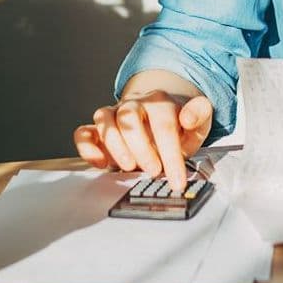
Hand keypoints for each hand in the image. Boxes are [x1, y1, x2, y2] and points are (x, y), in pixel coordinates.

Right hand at [73, 90, 213, 193]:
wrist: (159, 115)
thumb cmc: (178, 124)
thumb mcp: (198, 121)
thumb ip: (199, 114)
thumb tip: (187, 117)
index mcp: (159, 102)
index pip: (164, 124)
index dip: (170, 153)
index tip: (176, 180)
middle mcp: (134, 104)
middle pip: (129, 116)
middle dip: (140, 147)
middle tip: (152, 171)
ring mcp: (114, 114)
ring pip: (105, 120)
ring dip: (115, 146)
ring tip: (128, 167)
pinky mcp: (98, 129)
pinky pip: (84, 132)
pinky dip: (87, 147)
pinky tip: (99, 163)